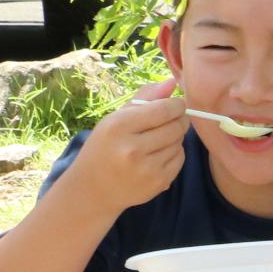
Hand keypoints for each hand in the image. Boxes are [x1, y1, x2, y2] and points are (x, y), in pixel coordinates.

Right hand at [68, 77, 188, 217]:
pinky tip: (158, 154)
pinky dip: (174, 153)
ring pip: (180, 142)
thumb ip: (144, 98)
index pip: (163, 109)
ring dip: (175, 137)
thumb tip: (172, 82)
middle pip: (176, 126)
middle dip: (179, 120)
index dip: (176, 105)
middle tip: (172, 120)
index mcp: (118, 126)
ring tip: (158, 139)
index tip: (176, 104)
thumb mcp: (115, 119)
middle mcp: (132, 148)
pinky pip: (180, 159)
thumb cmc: (105, 147)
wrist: (93, 189)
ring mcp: (147, 168)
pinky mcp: (159, 183)